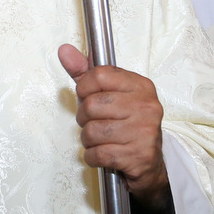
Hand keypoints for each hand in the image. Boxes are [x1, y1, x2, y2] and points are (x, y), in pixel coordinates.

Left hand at [59, 44, 168, 207]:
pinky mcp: (139, 155)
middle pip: (91, 105)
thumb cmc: (124, 124)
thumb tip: (64, 50)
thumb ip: (84, 72)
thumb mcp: (107, 94)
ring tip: (101, 140)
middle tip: (95, 123)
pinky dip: (92, 157)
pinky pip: (98, 153)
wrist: (149, 163)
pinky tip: (104, 154)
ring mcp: (145, 131)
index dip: (84, 89)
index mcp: (140, 86)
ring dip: (88, 140)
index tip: (89, 97)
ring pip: (92, 131)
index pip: (98, 76)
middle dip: (84, 118)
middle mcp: (146, 106)